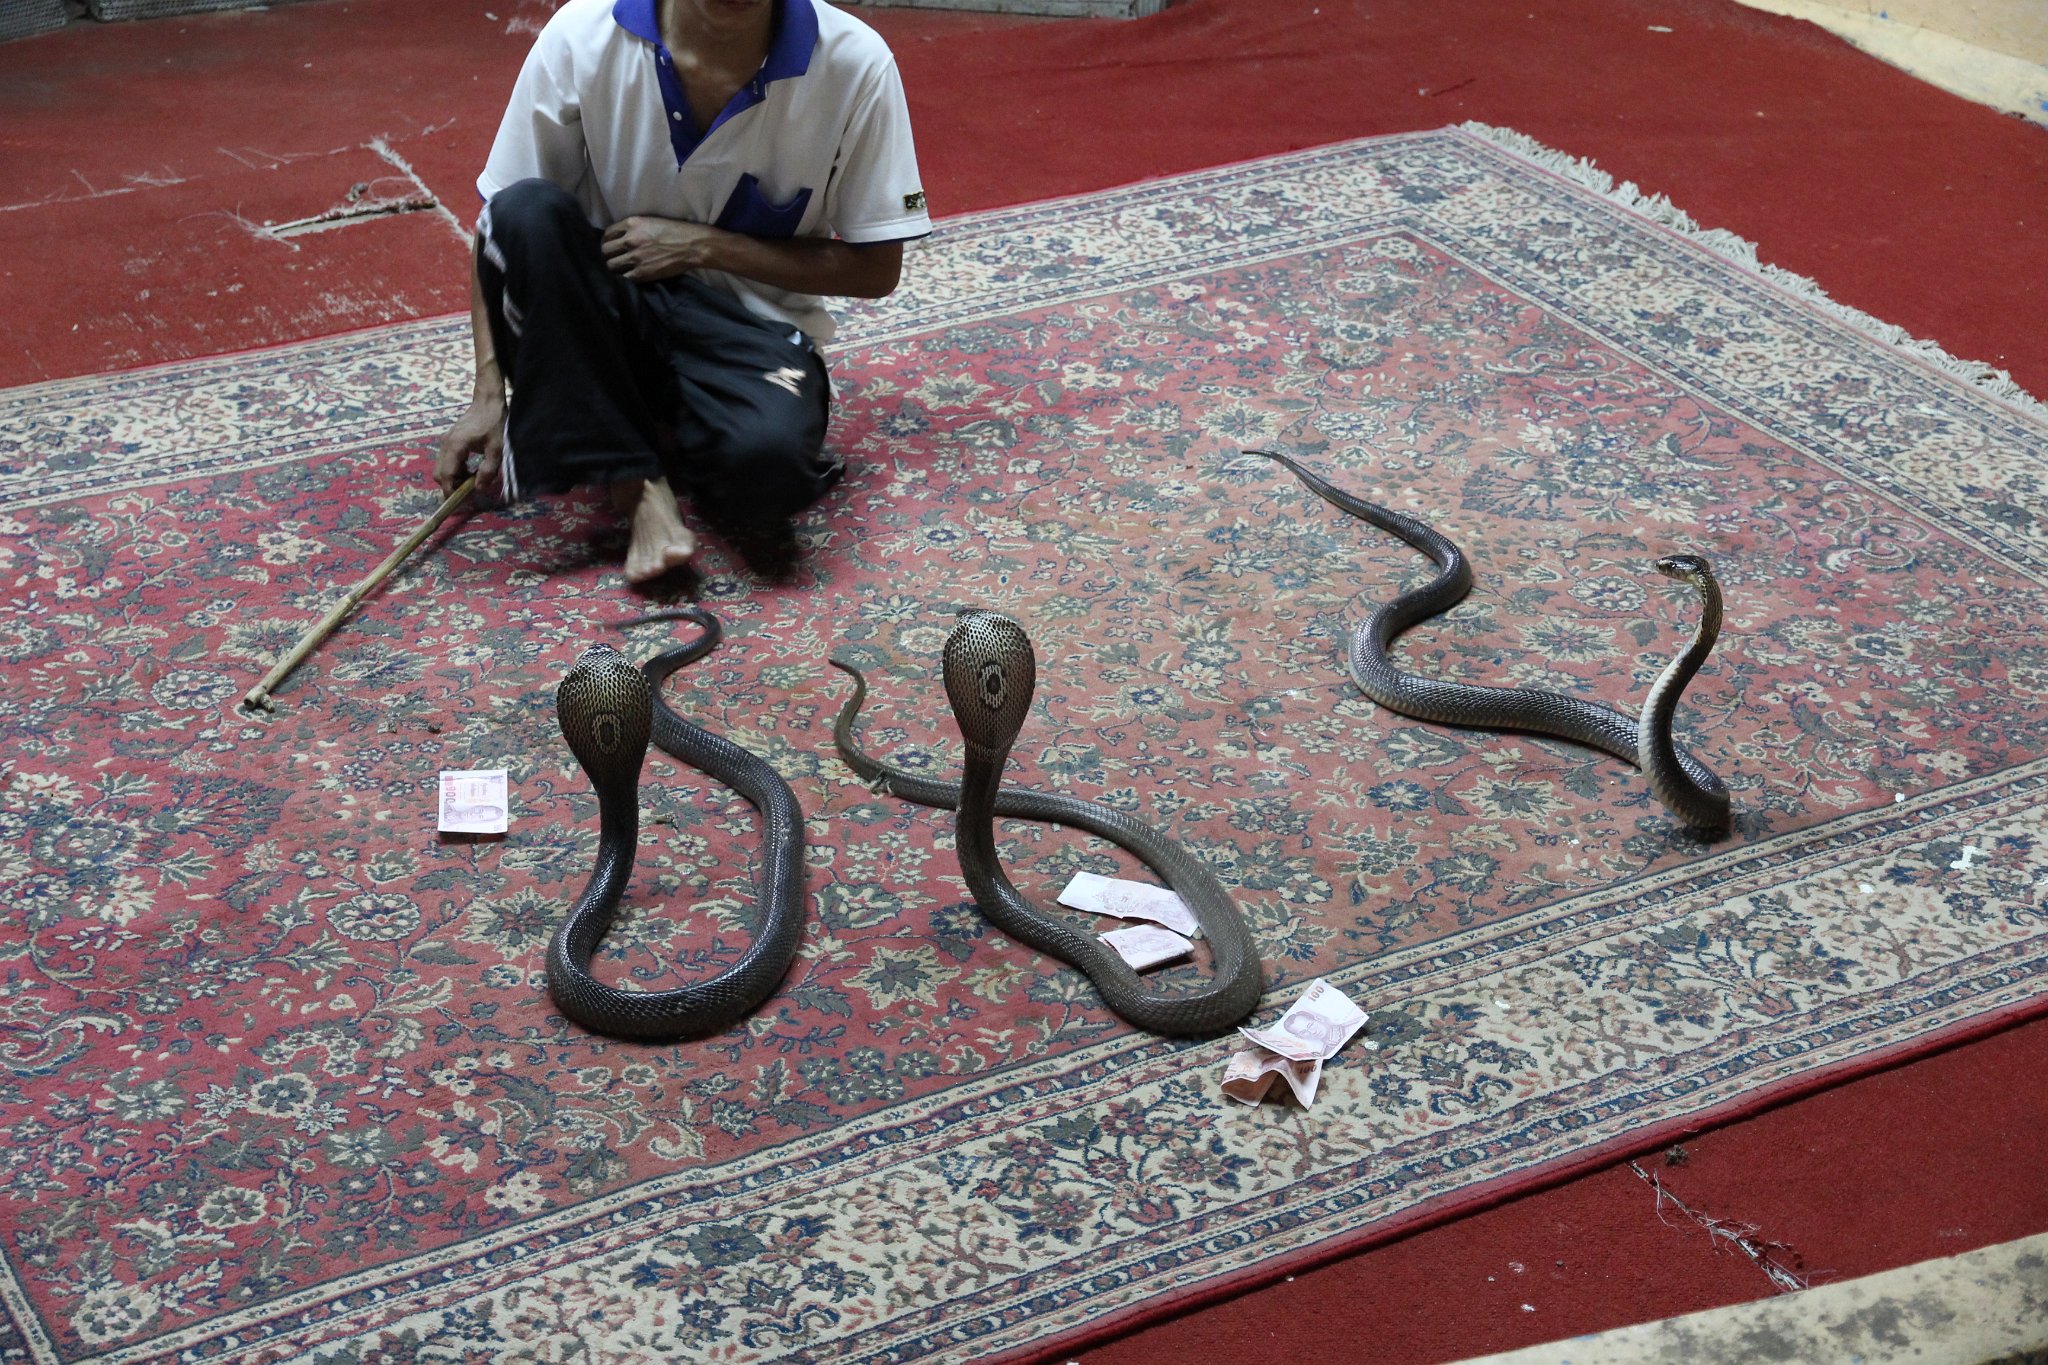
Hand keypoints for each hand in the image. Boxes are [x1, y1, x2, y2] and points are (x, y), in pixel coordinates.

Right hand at [435, 390, 505, 495]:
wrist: (487, 403)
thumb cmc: (494, 424)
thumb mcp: (496, 449)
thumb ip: (488, 471)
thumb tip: (479, 489)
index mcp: (455, 447)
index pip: (446, 476)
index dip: (451, 492)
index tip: (461, 503)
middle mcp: (445, 445)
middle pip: (440, 474)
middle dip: (451, 487)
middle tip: (469, 492)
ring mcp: (445, 442)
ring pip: (442, 468)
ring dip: (454, 478)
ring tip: (472, 480)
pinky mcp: (449, 441)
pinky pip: (446, 461)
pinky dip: (455, 470)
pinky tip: (470, 470)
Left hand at [601, 216, 721, 281]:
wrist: (692, 246)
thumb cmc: (676, 231)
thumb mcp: (651, 221)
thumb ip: (634, 228)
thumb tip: (622, 237)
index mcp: (632, 224)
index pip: (607, 233)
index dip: (606, 241)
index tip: (610, 246)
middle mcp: (630, 239)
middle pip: (605, 250)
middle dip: (607, 255)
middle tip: (613, 258)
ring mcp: (635, 257)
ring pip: (610, 265)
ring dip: (613, 268)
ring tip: (619, 269)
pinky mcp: (642, 272)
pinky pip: (623, 278)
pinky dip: (623, 279)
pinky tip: (627, 277)